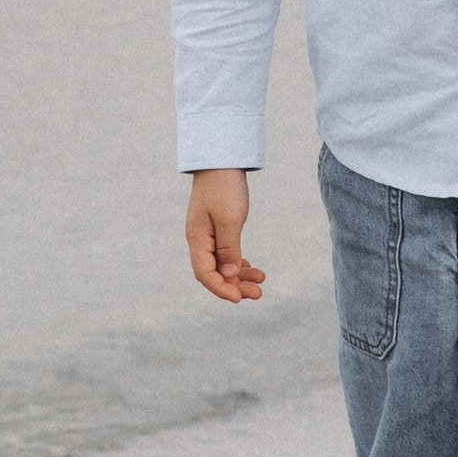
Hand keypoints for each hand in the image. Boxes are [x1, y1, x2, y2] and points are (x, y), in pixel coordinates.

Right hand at [186, 169, 266, 302]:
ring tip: (260, 282)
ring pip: (221, 264)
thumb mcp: (230, 219)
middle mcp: (199, 239)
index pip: (205, 274)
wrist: (221, 158)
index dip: (221, 289)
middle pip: (214, 273)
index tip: (239, 298)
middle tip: (258, 294)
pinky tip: (251, 268)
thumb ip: (229, 249)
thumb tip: (230, 274)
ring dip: (239, 276)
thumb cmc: (224, 186)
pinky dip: (238, 262)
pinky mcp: (216, 227)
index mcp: (197, 239)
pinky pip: (225, 253)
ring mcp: (207, 234)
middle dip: (234, 286)